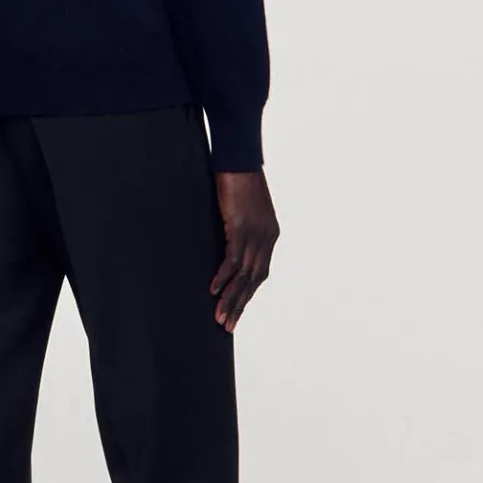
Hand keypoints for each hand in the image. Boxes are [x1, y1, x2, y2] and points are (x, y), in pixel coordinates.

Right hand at [209, 168, 277, 330]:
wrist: (239, 158)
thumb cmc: (238, 179)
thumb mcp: (242, 209)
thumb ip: (239, 228)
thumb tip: (227, 241)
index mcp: (270, 235)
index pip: (260, 272)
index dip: (248, 293)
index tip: (236, 310)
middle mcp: (266, 238)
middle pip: (255, 280)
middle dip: (240, 304)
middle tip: (228, 325)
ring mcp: (255, 234)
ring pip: (244, 275)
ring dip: (231, 299)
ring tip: (219, 318)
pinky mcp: (241, 228)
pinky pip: (232, 260)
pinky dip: (223, 278)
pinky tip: (213, 291)